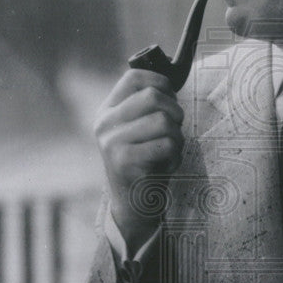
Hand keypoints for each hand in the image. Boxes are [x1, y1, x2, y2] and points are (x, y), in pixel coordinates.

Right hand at [94, 69, 184, 250]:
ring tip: (169, 150)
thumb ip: (148, 107)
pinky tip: (165, 165)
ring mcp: (111, 142)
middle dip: (175, 112)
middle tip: (175, 130)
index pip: (134, 77)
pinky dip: (175, 155)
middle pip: (153, 97)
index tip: (171, 99)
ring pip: (163, 121)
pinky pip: (166, 144)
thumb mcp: (140, 130)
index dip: (161, 83)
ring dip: (177, 137)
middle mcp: (104, 123)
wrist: (134, 204)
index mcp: (107, 110)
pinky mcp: (124, 162)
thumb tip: (171, 82)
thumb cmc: (145, 162)